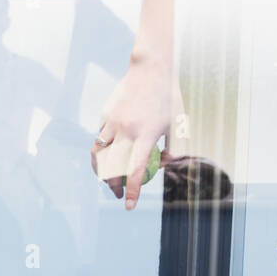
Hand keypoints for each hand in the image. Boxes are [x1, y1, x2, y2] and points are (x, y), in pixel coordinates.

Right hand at [91, 56, 174, 209]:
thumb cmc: (168, 98)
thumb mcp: (177, 124)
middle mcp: (126, 131)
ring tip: (106, 179)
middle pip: (112, 168)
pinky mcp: (105, 115)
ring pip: (99, 155)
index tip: (129, 206)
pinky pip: (101, 139)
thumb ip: (173, 149)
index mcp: (146, 135)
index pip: (135, 171)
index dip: (131, 192)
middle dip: (113, 186)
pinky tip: (109, 154)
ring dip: (100, 172)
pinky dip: (103, 151)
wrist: (150, 69)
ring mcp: (113, 123)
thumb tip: (162, 167)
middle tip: (118, 195)